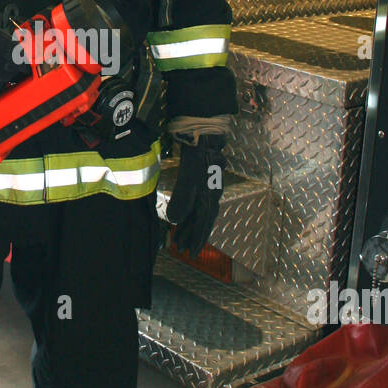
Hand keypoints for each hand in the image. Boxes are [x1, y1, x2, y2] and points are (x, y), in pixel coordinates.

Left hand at [166, 135, 225, 255]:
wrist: (204, 135)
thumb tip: (175, 220)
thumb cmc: (197, 156)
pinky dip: (190, 212)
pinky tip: (184, 215)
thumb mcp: (188, 178)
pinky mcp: (203, 180)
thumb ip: (183, 199)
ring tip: (181, 236)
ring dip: (190, 226)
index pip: (203, 224)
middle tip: (183, 249)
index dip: (197, 239)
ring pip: (199, 212)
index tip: (191, 253)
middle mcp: (212, 195)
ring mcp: (209, 188)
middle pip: (202, 221)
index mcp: (210, 197)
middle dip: (192, 235)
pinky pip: (197, 203)